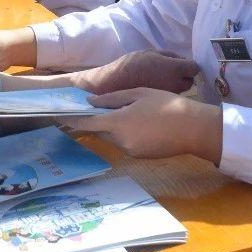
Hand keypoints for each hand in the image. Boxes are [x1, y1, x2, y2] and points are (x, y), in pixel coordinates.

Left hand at [61, 89, 222, 162]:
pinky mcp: (139, 156)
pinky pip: (125, 143)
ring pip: (113, 136)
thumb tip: (91, 102)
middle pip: (100, 129)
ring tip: (129, 112)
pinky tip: (141, 123)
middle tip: (98, 106)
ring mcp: (130, 151)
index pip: (87, 123)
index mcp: (118, 123)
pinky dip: (126, 133)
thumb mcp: (139, 94)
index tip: (58, 115)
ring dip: (113, 126)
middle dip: (98, 120)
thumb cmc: (167, 105)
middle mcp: (120, 140)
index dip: (71, 119)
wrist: (193, 128)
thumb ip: (113, 99)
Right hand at [70, 51, 197, 95]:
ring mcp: (169, 96)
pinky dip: (167, 94)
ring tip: (161, 81)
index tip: (181, 64)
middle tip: (170, 72)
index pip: (194, 68)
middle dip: (184, 77)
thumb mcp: (152, 52)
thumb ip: (170, 56)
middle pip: (189, 82)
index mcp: (175, 69)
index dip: (189, 65)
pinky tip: (156, 90)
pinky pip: (170, 97)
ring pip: (180, 91)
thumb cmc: (133, 65)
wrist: (115, 85)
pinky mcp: (162, 104)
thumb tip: (181, 60)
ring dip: (176, 85)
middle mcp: (176, 85)